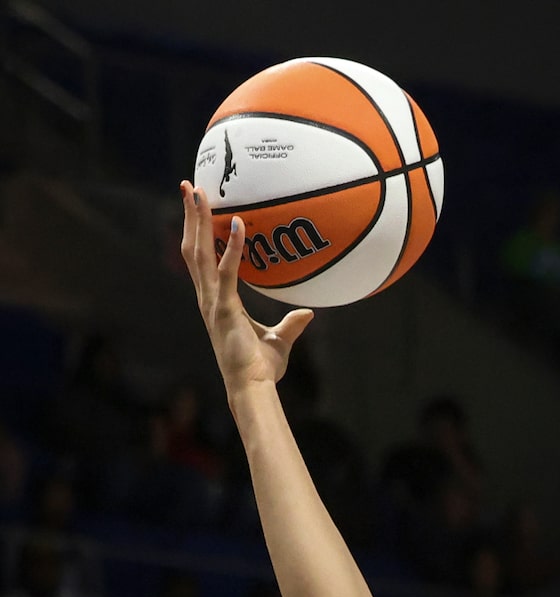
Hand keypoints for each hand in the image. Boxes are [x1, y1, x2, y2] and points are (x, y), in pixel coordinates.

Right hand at [179, 181, 313, 398]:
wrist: (252, 388)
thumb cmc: (261, 368)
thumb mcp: (279, 340)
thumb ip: (291, 324)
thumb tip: (309, 314)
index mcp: (216, 300)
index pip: (202, 259)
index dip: (197, 232)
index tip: (198, 207)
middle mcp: (208, 297)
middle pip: (193, 248)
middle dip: (190, 216)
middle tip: (190, 186)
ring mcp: (213, 302)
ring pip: (200, 254)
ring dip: (199, 221)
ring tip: (198, 192)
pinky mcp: (224, 310)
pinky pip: (227, 272)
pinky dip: (232, 247)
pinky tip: (238, 224)